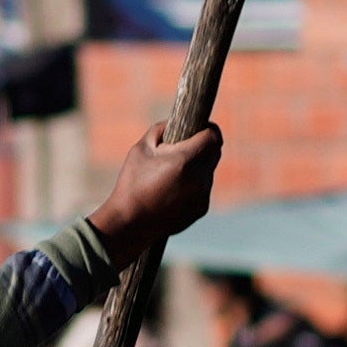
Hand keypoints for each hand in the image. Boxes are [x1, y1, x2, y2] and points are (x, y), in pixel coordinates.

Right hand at [85, 124, 226, 266]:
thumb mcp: (141, 148)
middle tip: (189, 143)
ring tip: (176, 169)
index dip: (209, 128)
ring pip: (209, 171)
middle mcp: (198, 178)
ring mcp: (202, 195)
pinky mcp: (201, 208)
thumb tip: (175, 123)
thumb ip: (161, 129)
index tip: (203, 126)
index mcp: (184, 160)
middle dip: (205, 144)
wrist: (131, 223)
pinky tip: (176, 187)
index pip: (213, 137)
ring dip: (200, 164)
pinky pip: (204, 188)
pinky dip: (196, 182)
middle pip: (215, 152)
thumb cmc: (132, 182)